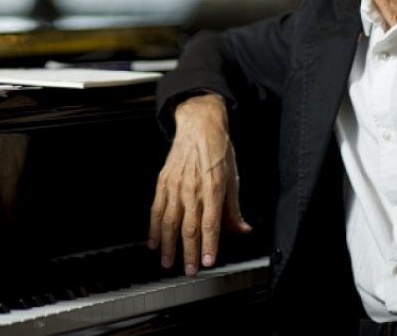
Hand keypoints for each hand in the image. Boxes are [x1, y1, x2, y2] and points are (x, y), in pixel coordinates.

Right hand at [148, 93, 251, 275]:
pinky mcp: (164, 181)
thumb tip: (242, 229)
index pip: (211, 223)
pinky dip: (153, 227)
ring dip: (168, 245)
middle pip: (189, 227)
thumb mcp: (233, 178)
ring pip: (170, 221)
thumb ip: (234, 208)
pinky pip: (156, 208)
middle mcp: (193, 188)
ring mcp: (175, 185)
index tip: (207, 262)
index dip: (209, 245)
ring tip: (168, 262)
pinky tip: (153, 242)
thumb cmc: (218, 150)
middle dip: (189, 252)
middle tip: (188, 270)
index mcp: (213, 187)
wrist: (199, 125)